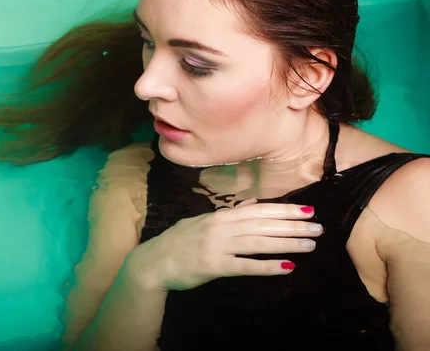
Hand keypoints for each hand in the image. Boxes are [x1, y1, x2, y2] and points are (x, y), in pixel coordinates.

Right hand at [127, 199, 322, 290]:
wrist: (155, 262)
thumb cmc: (179, 241)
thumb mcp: (201, 222)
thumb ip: (228, 214)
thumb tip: (252, 204)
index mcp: (219, 216)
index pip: (258, 210)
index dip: (284, 211)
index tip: (306, 210)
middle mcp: (221, 228)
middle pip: (263, 225)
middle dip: (293, 226)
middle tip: (318, 227)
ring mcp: (218, 246)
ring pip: (259, 243)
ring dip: (287, 243)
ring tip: (310, 245)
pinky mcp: (214, 266)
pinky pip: (245, 266)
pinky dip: (267, 266)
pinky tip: (287, 267)